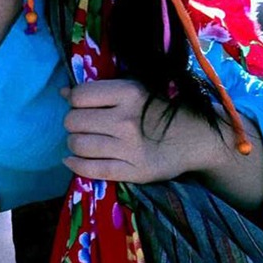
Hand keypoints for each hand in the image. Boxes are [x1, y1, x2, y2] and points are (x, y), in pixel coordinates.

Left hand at [62, 79, 236, 184]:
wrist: (199, 138)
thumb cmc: (164, 110)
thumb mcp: (138, 90)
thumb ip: (103, 91)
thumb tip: (63, 91)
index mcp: (129, 93)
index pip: (80, 96)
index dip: (75, 101)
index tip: (82, 106)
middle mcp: (126, 120)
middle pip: (73, 121)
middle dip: (73, 124)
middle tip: (84, 126)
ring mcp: (129, 148)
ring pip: (78, 145)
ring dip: (74, 144)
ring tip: (84, 142)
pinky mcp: (133, 171)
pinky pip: (91, 169)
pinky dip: (75, 165)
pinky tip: (73, 160)